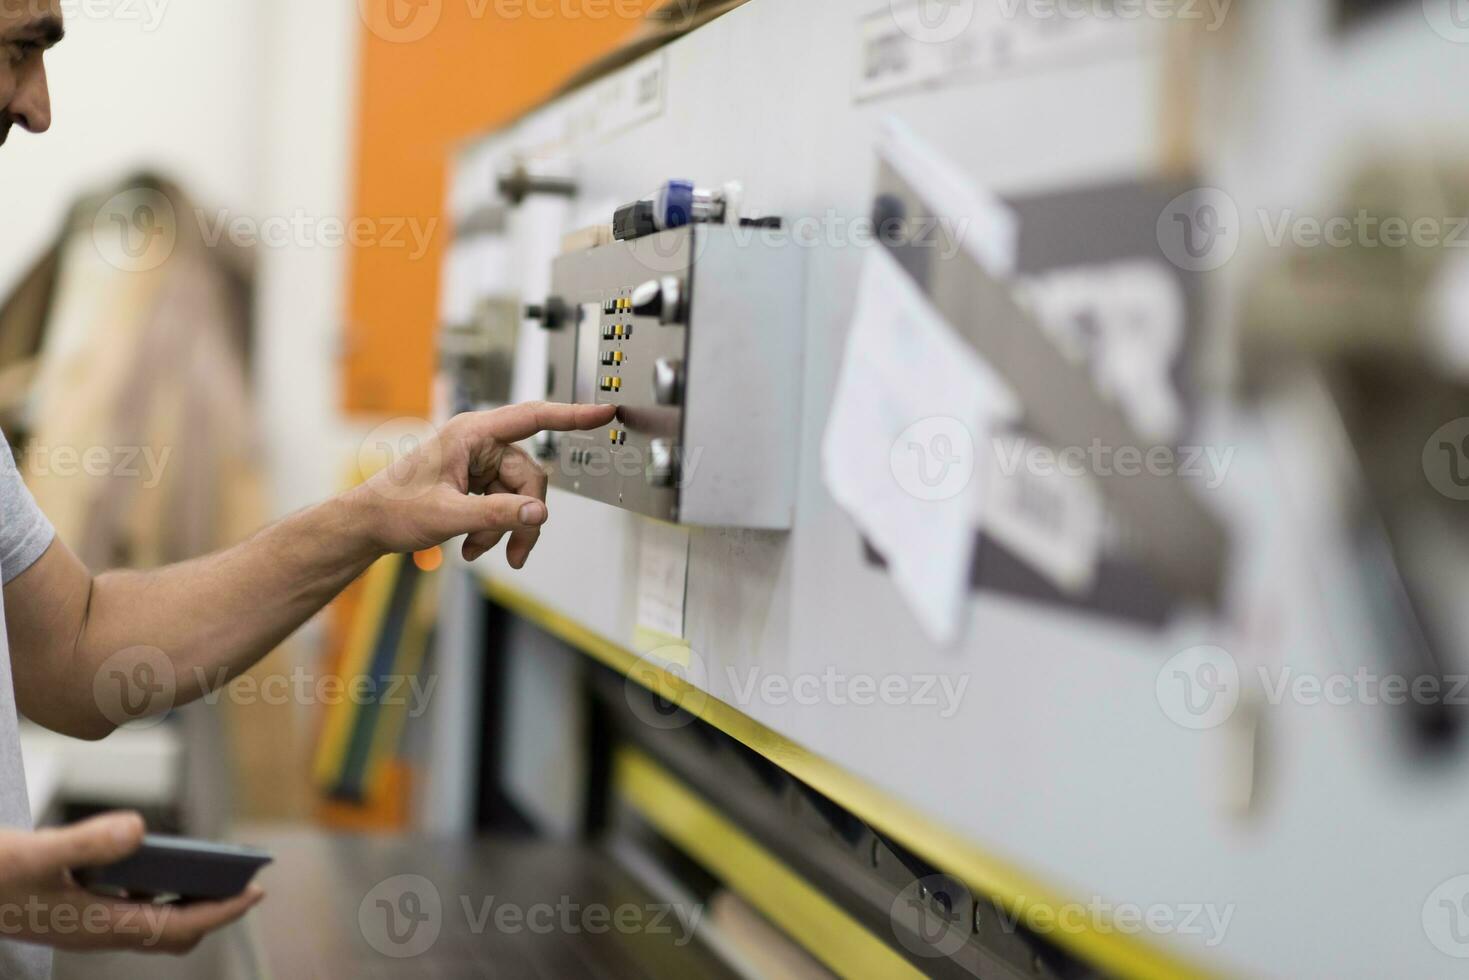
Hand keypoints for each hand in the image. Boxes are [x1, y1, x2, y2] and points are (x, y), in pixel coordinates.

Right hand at [0, 813, 262, 953]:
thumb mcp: (33, 853)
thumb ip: (86, 843)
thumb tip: (139, 829)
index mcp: (97, 926)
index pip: (178, 925)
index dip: (222, 910)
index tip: (257, 891)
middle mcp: (95, 929)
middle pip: (171, 930)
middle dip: (211, 908)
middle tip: (244, 880)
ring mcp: (82, 922)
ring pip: (150, 918)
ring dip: (183, 896)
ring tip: (212, 867)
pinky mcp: (69, 908)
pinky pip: (126, 904)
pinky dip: (152, 886)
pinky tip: (154, 857)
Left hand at [350, 400, 616, 567]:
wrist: (368, 525)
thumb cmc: (394, 509)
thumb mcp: (448, 514)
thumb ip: (497, 514)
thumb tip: (539, 514)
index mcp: (471, 433)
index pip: (533, 417)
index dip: (572, 416)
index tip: (604, 411)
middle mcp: (479, 444)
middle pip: (529, 477)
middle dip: (522, 517)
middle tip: (516, 552)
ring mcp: (479, 463)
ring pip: (519, 497)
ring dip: (504, 528)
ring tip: (476, 550)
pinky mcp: (477, 482)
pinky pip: (504, 505)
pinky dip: (494, 529)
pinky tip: (472, 546)